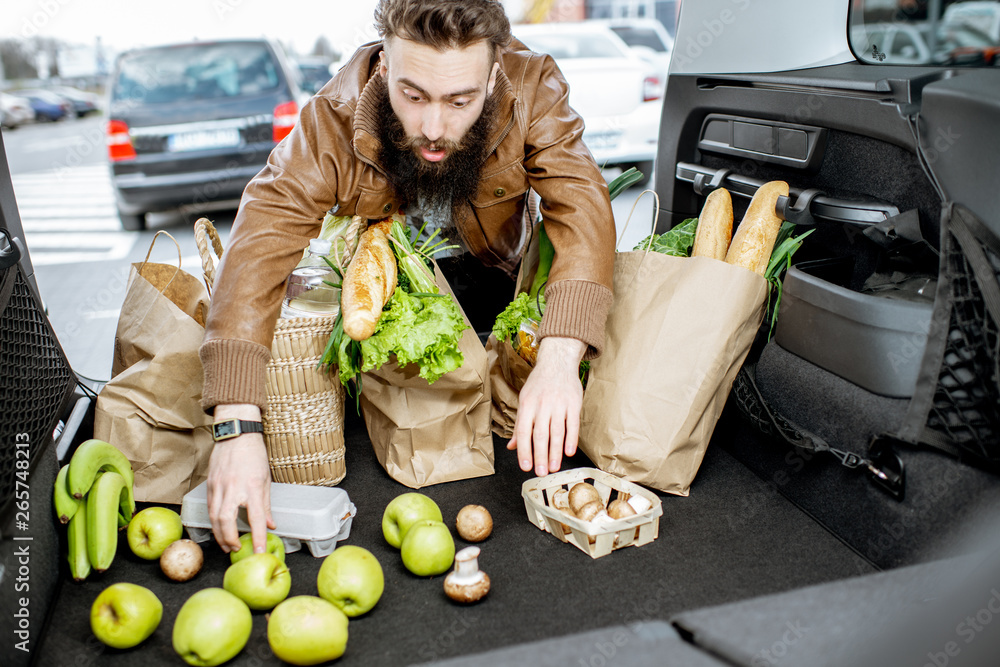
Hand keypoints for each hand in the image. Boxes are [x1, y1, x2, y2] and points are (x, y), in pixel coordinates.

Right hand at [206, 404, 274, 553]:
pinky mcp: (210, 484)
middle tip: (235, 549)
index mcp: (252, 487)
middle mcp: (234, 488)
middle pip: (226, 521)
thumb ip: (266, 505)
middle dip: (229, 539)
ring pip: (214, 517)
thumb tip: (270, 525)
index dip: (257, 537)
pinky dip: (213, 521)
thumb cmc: (254, 455)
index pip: (256, 518)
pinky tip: (218, 527)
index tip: (258, 551)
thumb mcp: (266, 479)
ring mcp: (219, 486)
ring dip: (219, 534)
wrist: (236, 434)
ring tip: (226, 544)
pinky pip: (210, 507)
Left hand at [507, 336, 586, 475]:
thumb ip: (520, 425)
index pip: (524, 431)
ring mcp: (559, 404)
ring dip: (555, 452)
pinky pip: (573, 424)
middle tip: (541, 472)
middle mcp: (542, 405)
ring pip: (556, 432)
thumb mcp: (525, 400)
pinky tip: (568, 452)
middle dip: (540, 456)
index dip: (524, 450)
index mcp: (527, 405)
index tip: (525, 467)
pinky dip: (571, 439)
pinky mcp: (574, 403)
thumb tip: (512, 446)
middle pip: (540, 434)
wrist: (557, 362)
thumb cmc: (539, 384)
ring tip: (554, 467)